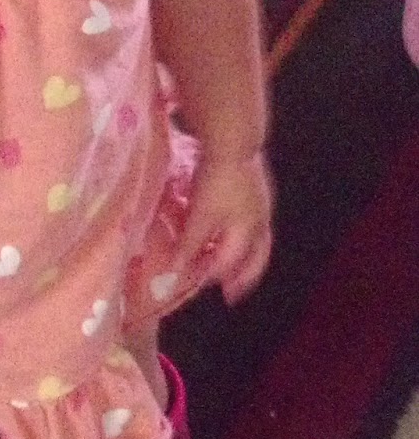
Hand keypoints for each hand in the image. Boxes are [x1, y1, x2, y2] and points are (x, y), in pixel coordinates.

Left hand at [174, 150, 273, 304]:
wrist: (234, 143)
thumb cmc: (216, 180)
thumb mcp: (200, 214)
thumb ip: (191, 243)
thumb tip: (177, 271)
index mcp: (246, 232)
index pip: (229, 264)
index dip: (213, 275)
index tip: (198, 283)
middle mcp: (259, 224)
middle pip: (255, 260)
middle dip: (244, 279)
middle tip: (232, 295)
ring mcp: (262, 207)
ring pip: (260, 244)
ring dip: (249, 261)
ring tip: (237, 270)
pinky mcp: (259, 192)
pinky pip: (257, 226)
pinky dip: (248, 239)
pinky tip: (237, 234)